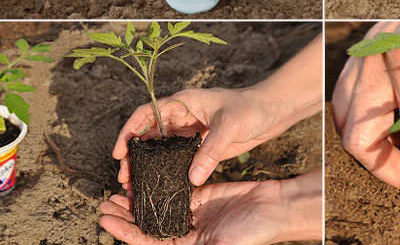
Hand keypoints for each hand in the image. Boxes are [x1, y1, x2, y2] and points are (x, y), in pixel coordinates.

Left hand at [99, 172, 320, 244]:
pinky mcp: (206, 195)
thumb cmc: (255, 232)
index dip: (126, 232)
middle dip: (127, 216)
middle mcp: (189, 233)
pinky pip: (179, 190)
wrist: (278, 207)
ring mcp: (197, 213)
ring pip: (161, 206)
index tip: (106, 219)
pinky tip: (149, 176)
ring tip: (120, 190)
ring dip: (141, 199)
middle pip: (150, 225)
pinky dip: (163, 184)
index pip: (149, 242)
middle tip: (105, 204)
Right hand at [113, 88, 288, 187]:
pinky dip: (167, 170)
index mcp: (183, 102)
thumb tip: (192, 177)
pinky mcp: (201, 146)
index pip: (146, 113)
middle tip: (124, 177)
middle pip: (148, 134)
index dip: (128, 131)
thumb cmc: (251, 108)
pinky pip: (178, 159)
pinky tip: (161, 185)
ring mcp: (191, 132)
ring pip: (161, 149)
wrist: (273, 111)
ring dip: (147, 165)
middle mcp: (183, 116)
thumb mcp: (230, 126)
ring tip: (136, 186)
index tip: (119, 152)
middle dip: (133, 154)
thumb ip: (211, 151)